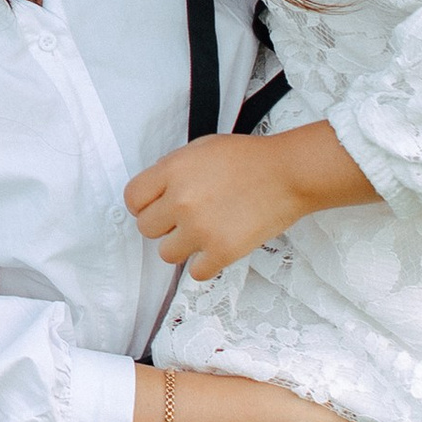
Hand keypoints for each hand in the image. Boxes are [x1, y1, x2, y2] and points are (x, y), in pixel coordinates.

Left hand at [124, 120, 373, 284]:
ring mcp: (200, 228)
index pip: (132, 199)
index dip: (144, 205)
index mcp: (172, 171)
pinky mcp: (222, 252)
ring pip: (166, 254)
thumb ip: (172, 171)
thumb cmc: (249, 159)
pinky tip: (218, 249)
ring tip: (204, 233)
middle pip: (146, 228)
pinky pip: (196, 272)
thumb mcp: (200, 148)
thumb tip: (155, 194)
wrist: (288, 173)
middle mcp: (181, 200)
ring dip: (183, 246)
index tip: (158, 207)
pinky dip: (206, 264)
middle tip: (186, 219)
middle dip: (164, 225)